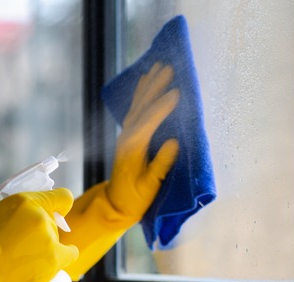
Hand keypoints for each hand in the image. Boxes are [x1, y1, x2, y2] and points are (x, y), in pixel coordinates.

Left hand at [107, 61, 179, 221]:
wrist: (116, 204)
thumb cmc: (136, 198)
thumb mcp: (150, 186)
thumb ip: (161, 165)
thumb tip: (174, 143)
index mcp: (134, 147)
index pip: (149, 121)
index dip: (163, 106)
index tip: (178, 92)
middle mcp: (128, 136)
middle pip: (142, 106)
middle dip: (155, 86)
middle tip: (168, 68)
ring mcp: (126, 134)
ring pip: (138, 103)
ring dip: (149, 85)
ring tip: (158, 66)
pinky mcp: (128, 135)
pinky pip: (135, 108)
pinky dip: (141, 93)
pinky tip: (145, 81)